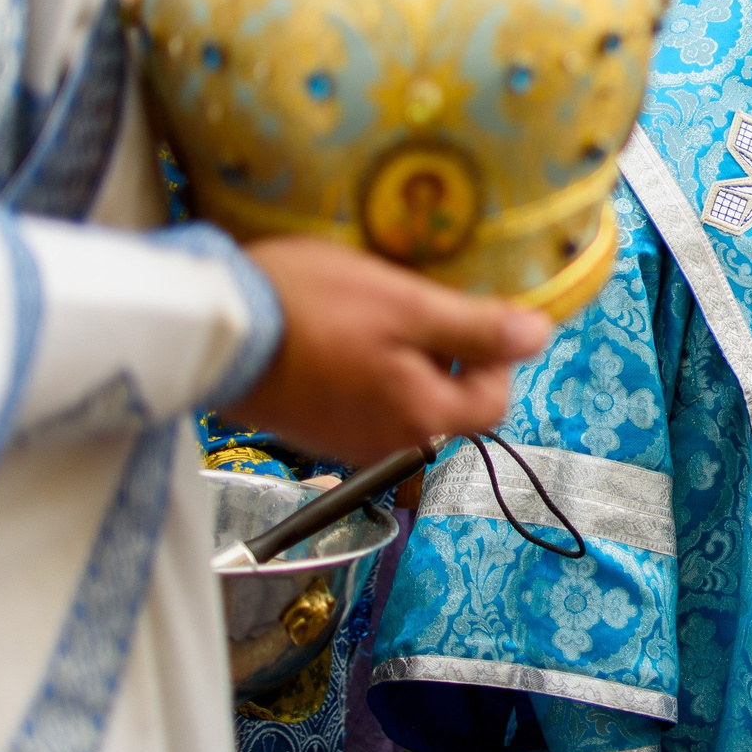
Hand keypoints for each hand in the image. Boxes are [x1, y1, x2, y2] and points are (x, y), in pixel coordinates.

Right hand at [221, 238, 549, 465]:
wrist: (212, 329)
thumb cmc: (309, 309)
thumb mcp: (404, 304)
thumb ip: (475, 326)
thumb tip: (540, 335)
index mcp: (423, 420)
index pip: (494, 402)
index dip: (494, 355)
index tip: (466, 313)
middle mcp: (391, 446)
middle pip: (451, 406)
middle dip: (447, 356)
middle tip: (415, 307)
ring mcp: (349, 444)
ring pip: (408, 405)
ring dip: (406, 363)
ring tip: (374, 318)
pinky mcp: (315, 431)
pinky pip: (366, 407)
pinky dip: (369, 374)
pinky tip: (340, 338)